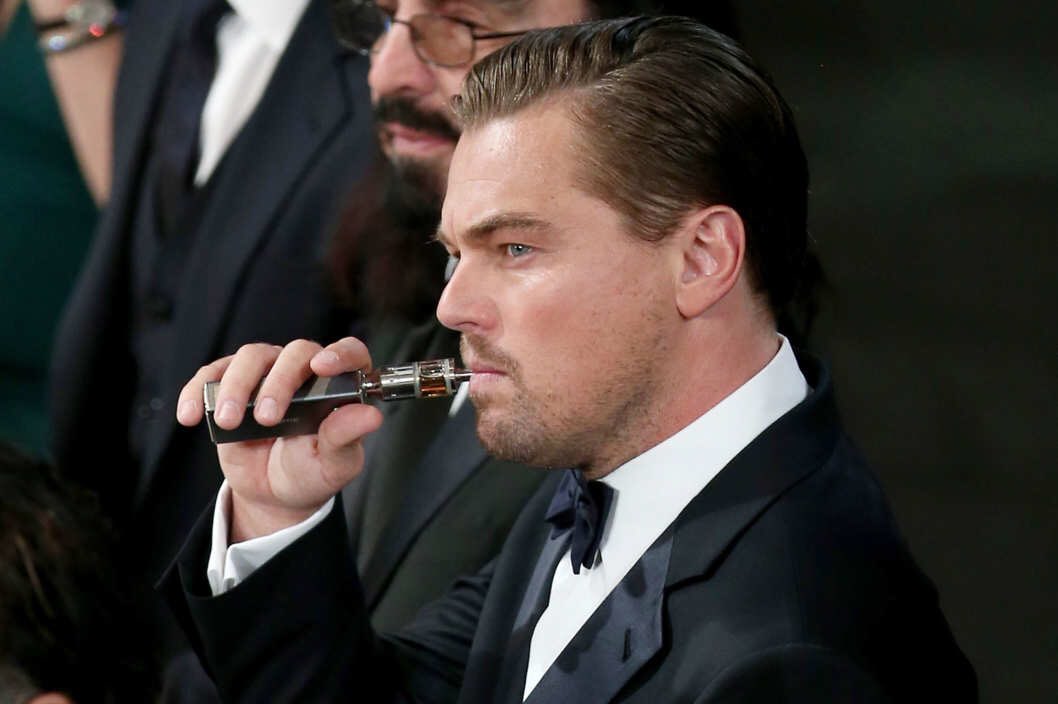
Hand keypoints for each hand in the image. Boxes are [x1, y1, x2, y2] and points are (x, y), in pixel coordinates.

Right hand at [177, 337, 382, 541]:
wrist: (273, 493)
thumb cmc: (311, 472)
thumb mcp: (333, 464)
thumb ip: (346, 438)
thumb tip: (370, 416)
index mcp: (339, 385)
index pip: (349, 353)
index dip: (340, 354)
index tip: (323, 367)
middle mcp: (305, 371)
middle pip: (293, 353)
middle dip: (276, 382)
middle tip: (267, 418)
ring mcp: (266, 375)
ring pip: (250, 357)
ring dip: (236, 386)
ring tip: (227, 422)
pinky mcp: (231, 386)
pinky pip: (211, 376)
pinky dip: (198, 392)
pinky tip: (191, 415)